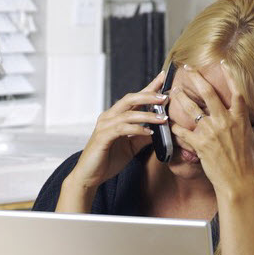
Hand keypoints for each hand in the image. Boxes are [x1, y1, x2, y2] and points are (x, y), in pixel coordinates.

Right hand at [68, 72, 168, 188]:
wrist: (89, 177)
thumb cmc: (107, 161)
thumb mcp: (131, 147)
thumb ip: (142, 136)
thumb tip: (159, 129)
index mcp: (115, 117)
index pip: (134, 99)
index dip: (148, 88)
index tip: (163, 77)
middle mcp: (108, 117)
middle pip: (130, 99)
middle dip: (148, 96)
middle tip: (164, 97)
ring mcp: (104, 126)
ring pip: (128, 113)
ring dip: (147, 115)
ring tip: (163, 118)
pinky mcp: (103, 137)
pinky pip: (122, 128)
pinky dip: (137, 129)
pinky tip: (149, 132)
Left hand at [170, 64, 253, 198]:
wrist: (238, 181)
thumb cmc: (248, 161)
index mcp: (240, 118)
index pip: (236, 91)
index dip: (230, 75)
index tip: (223, 62)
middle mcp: (225, 121)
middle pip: (208, 93)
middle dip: (196, 78)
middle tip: (188, 69)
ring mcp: (211, 132)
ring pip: (192, 109)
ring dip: (181, 98)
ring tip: (174, 91)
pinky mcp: (199, 144)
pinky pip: (183, 131)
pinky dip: (174, 126)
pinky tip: (169, 122)